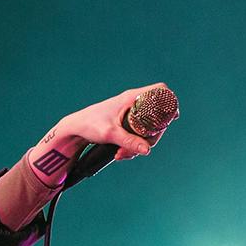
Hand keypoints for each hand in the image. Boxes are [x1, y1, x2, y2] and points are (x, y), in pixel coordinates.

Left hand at [52, 83, 171, 160]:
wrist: (74, 129)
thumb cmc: (89, 125)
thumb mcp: (111, 134)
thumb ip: (129, 142)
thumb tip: (148, 150)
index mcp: (131, 98)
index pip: (159, 90)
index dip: (169, 102)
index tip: (171, 118)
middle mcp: (132, 103)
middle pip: (157, 116)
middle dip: (152, 136)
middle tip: (142, 148)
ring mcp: (130, 113)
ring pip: (147, 128)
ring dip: (140, 144)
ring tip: (122, 155)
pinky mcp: (125, 123)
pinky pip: (138, 133)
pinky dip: (133, 145)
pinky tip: (121, 154)